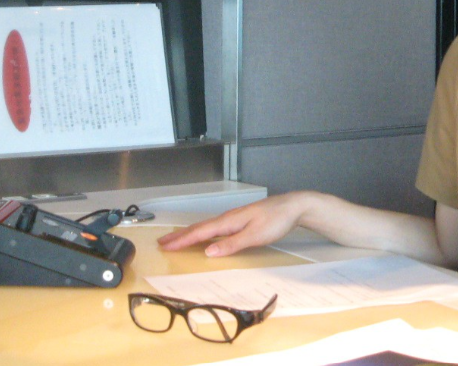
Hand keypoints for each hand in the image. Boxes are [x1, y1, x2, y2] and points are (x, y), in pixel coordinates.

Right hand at [157, 193, 310, 256]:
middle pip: (201, 227)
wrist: (295, 206)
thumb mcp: (255, 235)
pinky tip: (205, 236)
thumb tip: (209, 252)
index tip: (165, 246)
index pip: (201, 232)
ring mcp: (236, 218)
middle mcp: (230, 217)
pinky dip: (205, 231)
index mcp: (230, 221)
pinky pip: (217, 226)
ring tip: (177, 239)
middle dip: (181, 235)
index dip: (182, 240)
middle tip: (162, 242)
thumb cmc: (277, 220)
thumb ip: (232, 244)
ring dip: (191, 233)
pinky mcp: (242, 220)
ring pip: (208, 226)